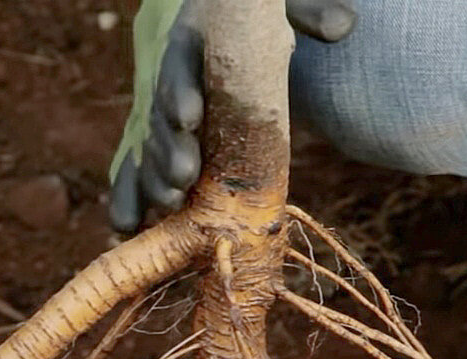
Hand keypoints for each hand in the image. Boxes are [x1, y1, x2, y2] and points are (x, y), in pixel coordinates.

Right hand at [109, 0, 356, 232]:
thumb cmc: (249, 14)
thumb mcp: (276, 5)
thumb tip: (342, 26)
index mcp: (186, 42)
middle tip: (183, 178)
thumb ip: (304, 11)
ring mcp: (156, 113)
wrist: (214, 22)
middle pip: (158, 117)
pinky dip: (128, 198)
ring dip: (152, 179)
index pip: (177, 67)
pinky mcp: (155, 140)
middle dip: (167, 151)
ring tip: (170, 204)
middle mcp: (163, 80)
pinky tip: (124, 228)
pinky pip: (133, 168)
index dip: (179, 93)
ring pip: (146, 149)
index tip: (190, 119)